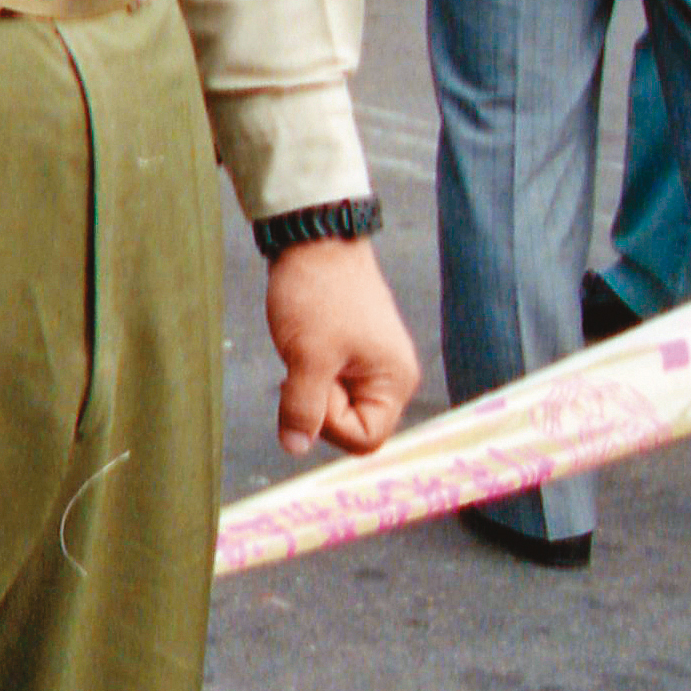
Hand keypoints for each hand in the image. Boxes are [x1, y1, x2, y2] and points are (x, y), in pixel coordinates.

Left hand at [262, 240, 415, 456]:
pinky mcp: (350, 352)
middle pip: (351, 425)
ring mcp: (371, 364)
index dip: (329, 424)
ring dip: (310, 385)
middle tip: (307, 362)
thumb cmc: (317, 294)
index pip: (365, 439)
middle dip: (319, 403)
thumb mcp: (307, 356)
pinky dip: (308, 371)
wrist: (314, 242)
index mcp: (395, 382)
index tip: (313, 383)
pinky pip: (328, 382)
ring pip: (334, 403)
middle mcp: (391, 378)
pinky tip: (302, 344)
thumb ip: (303, 408)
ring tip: (305, 348)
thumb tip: (294, 448)